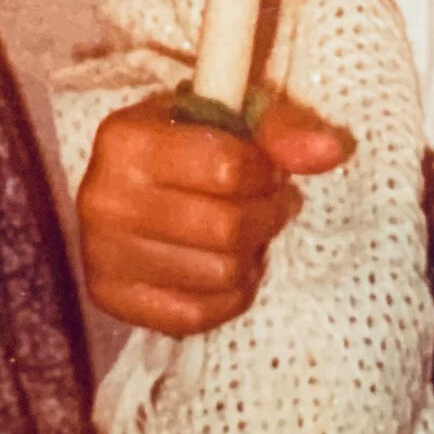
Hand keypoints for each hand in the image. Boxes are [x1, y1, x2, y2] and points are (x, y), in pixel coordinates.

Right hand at [77, 89, 351, 334]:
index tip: (266, 171)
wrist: (122, 186)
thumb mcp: (223, 118)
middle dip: (266, 216)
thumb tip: (332, 150)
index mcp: (125, 139)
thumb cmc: (181, 144)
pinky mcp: (109, 299)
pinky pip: (196, 315)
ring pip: (218, 274)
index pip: (229, 168)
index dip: (265, 173)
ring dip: (250, 256)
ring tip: (246, 235)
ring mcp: (101, 254)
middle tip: (270, 205)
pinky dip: (228, 295)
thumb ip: (279, 129)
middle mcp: (102, 197)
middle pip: (227, 227)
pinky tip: (226, 268)